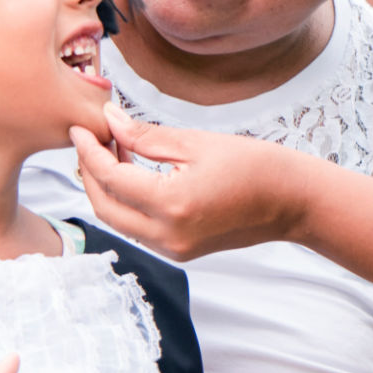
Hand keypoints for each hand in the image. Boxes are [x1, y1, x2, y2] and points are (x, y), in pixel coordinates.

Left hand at [69, 105, 317, 260]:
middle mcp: (167, 236)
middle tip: (90, 139)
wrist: (292, 201)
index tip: (80, 127)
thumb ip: (145, 136)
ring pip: (118, 220)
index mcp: (171, 205)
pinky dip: (127, 201)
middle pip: (104, 206)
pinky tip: (134, 172)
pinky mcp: (180, 251)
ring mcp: (173, 249)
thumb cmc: (254, 165)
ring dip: (107, 187)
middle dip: (90, 172)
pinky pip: (138, 228)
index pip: (110, 178)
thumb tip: (109, 121)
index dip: (89, 151)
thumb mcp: (196, 142)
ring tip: (114, 150)